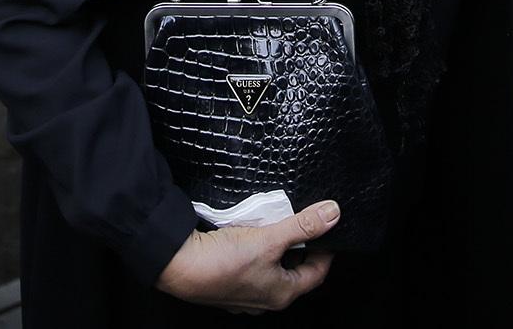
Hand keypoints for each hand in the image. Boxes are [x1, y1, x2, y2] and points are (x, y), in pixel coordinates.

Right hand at [154, 200, 338, 311]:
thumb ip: (302, 226)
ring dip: (277, 248)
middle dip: (300, 247)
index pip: (317, 273)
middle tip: (303, 224)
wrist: (179, 266)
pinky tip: (250, 235)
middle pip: (294, 271)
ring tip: (276, 226)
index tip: (327, 230)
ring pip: (272, 268)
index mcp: (282, 293)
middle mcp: (265, 299)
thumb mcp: (270, 238)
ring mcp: (245, 294)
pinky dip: (257, 251)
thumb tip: (333, 214)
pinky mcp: (228, 284)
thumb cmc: (224, 261)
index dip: (326, 250)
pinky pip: (252, 266)